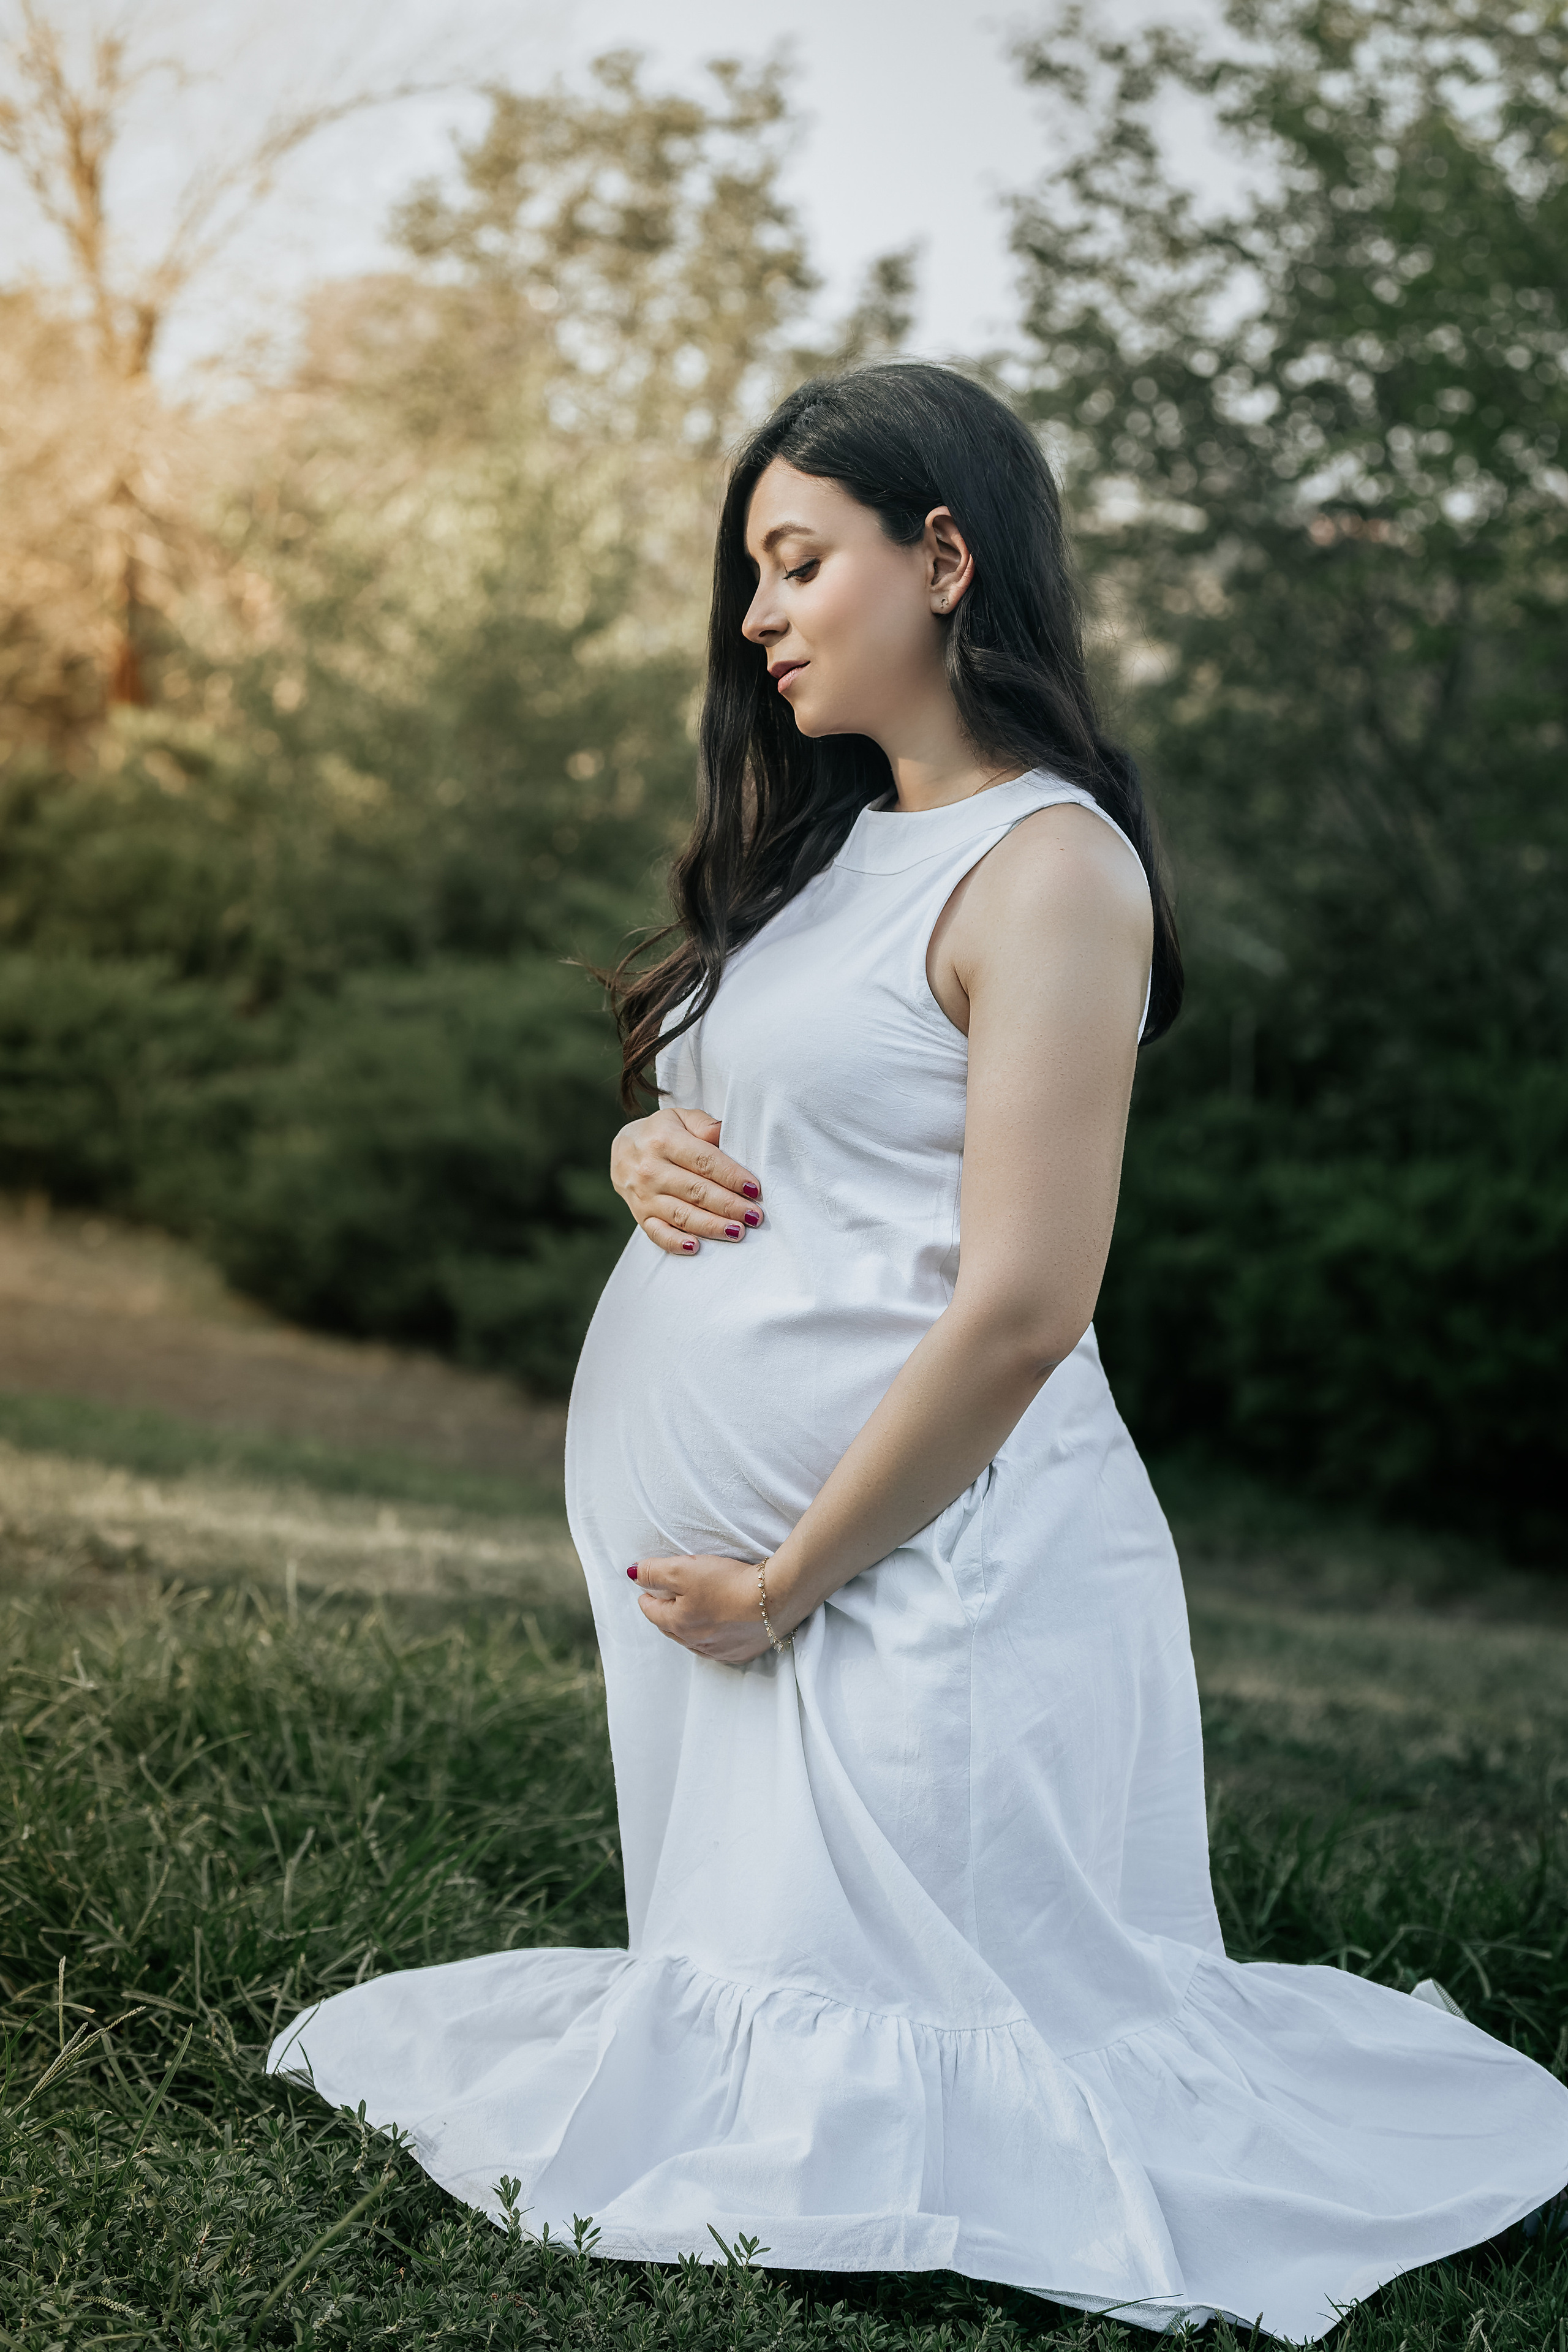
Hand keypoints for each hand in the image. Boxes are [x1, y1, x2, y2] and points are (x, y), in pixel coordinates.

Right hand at [610, 1107, 762, 1255]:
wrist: (622, 1149)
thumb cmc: (661, 1133)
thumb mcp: (680, 1118)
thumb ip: (705, 1125)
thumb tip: (727, 1133)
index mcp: (664, 1141)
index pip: (704, 1161)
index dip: (731, 1176)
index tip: (754, 1189)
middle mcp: (651, 1169)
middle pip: (696, 1191)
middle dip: (729, 1205)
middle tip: (754, 1216)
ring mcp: (644, 1196)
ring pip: (681, 1215)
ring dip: (711, 1225)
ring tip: (737, 1231)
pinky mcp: (640, 1215)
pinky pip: (657, 1233)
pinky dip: (675, 1242)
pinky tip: (695, 1247)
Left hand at [629, 1552, 779, 1662]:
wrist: (776, 1597)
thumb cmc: (728, 1582)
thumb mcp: (683, 1569)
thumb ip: (654, 1572)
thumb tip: (633, 1574)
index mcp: (677, 1624)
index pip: (651, 1610)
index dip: (647, 1595)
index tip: (647, 1587)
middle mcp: (695, 1643)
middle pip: (670, 1628)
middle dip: (665, 1613)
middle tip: (666, 1599)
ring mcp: (720, 1651)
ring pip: (693, 1640)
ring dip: (689, 1627)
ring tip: (692, 1612)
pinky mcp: (742, 1653)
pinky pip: (719, 1648)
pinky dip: (714, 1637)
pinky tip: (720, 1627)